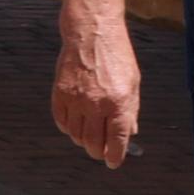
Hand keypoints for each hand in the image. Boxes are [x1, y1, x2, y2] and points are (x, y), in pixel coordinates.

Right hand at [52, 7, 140, 167]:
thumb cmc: (115, 55)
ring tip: (88, 133)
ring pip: (76, 135)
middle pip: (93, 143)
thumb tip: (129, 132)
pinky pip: (61, 121)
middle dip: (98, 152)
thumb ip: (131, 110)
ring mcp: (76, 100)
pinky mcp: (60, 93)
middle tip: (100, 151)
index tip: (113, 161)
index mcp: (119, 103)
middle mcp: (97, 104)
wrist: (92, 32)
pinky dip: (67, 127)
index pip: (116, 142)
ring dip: (82, 140)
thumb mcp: (133, 83)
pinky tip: (74, 123)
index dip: (115, 157)